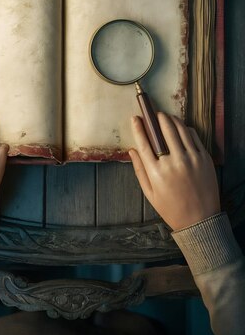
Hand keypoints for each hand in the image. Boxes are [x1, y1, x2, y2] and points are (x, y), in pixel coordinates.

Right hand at [129, 113, 220, 230]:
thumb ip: (139, 170)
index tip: (135, 118)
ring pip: (179, 129)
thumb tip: (131, 150)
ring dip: (172, 120)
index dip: (138, 128)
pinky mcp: (204, 159)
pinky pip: (194, 136)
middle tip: (155, 114)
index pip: (144, 143)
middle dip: (157, 118)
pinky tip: (182, 128)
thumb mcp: (150, 193)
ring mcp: (190, 159)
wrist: (200, 220)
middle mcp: (173, 163)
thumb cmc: (172, 209)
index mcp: (156, 172)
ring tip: (167, 117)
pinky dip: (186, 129)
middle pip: (163, 131)